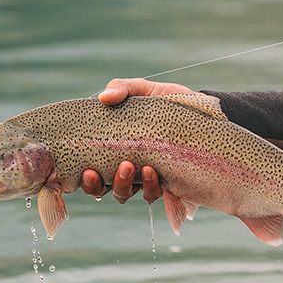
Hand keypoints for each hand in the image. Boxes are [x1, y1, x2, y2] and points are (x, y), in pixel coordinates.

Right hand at [82, 77, 193, 202]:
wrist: (201, 110)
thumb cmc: (167, 102)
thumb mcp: (145, 90)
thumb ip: (123, 88)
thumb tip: (104, 97)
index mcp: (113, 149)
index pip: (89, 170)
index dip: (81, 176)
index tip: (81, 169)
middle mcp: (126, 168)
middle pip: (100, 189)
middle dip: (94, 185)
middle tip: (95, 172)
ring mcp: (145, 178)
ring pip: (124, 194)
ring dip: (121, 184)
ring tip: (128, 166)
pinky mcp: (167, 184)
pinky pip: (152, 193)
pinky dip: (149, 185)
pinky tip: (151, 170)